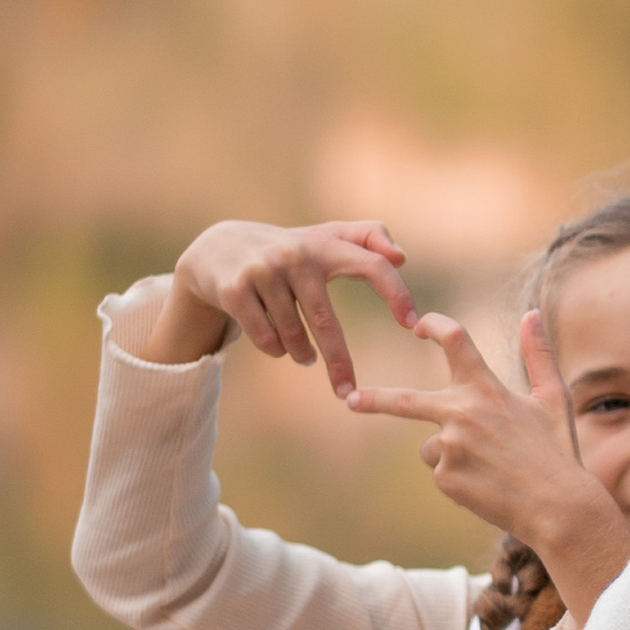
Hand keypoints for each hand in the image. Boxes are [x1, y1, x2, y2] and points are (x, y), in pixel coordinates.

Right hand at [155, 217, 416, 394]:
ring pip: (293, 337)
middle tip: (349, 392)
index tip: (412, 325)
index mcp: (325, 245)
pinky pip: (267, 339)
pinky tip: (278, 346)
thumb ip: (367, 238)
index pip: (371, 266)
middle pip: (326, 323)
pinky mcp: (234, 290)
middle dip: (339, 363)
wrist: (217, 248)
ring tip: (306, 356)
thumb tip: (401, 257)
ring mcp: (262, 272)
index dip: (396, 293)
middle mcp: (295, 256)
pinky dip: (276, 350)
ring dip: (302, 354)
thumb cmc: (288, 249)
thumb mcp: (324, 238)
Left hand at [346, 310, 616, 566]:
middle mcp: (462, 412)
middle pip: (404, 400)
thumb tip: (531, 313)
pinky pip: (440, 471)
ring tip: (490, 469)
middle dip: (374, 400)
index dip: (434, 326)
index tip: (419, 325)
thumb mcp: (554, 398)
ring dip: (451, 453)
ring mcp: (450, 446)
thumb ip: (538, 354)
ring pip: (432, 445)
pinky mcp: (445, 477)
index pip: (454, 340)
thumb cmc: (558, 451)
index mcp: (487, 388)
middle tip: (351, 400)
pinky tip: (486, 486)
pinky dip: (459, 478)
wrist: (559, 507)